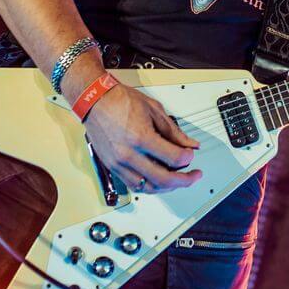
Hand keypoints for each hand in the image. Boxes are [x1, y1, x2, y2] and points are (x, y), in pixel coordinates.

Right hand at [81, 83, 202, 192]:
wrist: (95, 100)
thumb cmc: (119, 100)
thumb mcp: (153, 109)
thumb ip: (174, 131)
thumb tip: (189, 144)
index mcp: (141, 137)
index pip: (173, 158)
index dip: (188, 158)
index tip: (191, 154)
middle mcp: (128, 154)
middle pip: (163, 179)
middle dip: (184, 180)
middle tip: (193, 176)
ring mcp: (118, 163)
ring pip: (148, 188)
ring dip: (167, 187)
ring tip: (178, 180)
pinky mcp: (112, 167)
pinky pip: (133, 185)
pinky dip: (149, 186)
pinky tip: (158, 180)